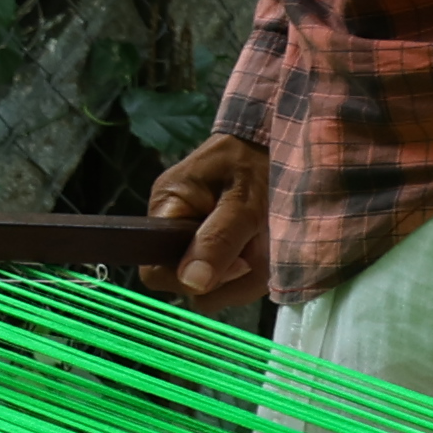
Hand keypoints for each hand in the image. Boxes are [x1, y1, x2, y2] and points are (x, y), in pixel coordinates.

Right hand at [147, 132, 270, 310]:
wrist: (277, 142)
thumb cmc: (258, 162)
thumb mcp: (244, 200)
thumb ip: (218, 239)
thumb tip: (192, 282)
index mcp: (167, 210)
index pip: (155, 271)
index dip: (190, 277)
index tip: (236, 261)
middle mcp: (174, 232)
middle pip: (190, 288)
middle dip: (230, 277)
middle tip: (258, 246)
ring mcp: (197, 244)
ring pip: (216, 290)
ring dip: (249, 276)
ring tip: (266, 241)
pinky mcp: (221, 252)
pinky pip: (232, 282)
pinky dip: (255, 272)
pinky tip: (266, 246)